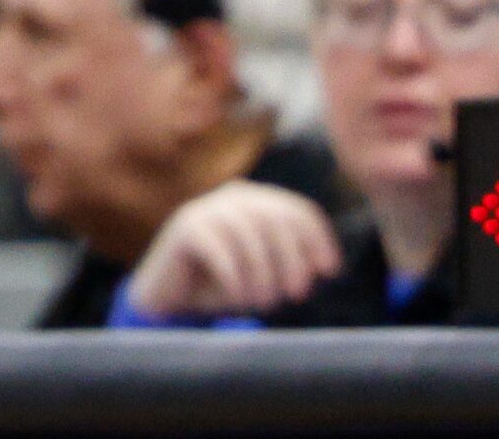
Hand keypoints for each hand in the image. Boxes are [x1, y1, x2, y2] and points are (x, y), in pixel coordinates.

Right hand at [124, 181, 340, 322]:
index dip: (318, 240)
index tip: (328, 273)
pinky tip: (239, 297)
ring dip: (262, 274)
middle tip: (296, 295)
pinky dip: (235, 278)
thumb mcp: (263, 270)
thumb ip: (289, 261)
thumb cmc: (223, 282)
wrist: (169, 294)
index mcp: (256, 200)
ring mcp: (207, 208)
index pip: (298, 210)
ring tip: (264, 302)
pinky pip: (220, 251)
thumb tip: (323, 268)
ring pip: (248, 236)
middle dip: (292, 260)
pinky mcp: (185, 227)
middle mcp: (233, 196)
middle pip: (276, 220)